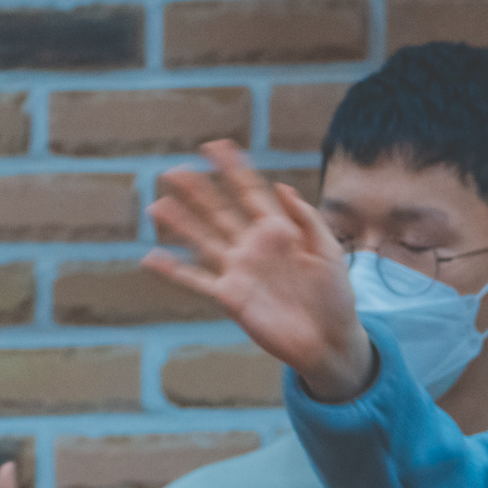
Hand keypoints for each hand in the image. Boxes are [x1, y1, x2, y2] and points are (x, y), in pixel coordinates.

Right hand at [144, 140, 373, 402]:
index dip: (233, 169)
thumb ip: (307, 220)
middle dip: (198, 191)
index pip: (250, 193)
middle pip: (219, 212)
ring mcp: (240, 271)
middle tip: (173, 170)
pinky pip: (196, 279)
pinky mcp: (231, 297)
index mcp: (278, 232)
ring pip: (202, 241)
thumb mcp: (330, 252)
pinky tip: (150, 257)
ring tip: (158, 206)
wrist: (332, 341)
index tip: (216, 146)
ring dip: (180, 224)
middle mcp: (253, 247)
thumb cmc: (336, 297)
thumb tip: (282, 186)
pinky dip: (173, 270)